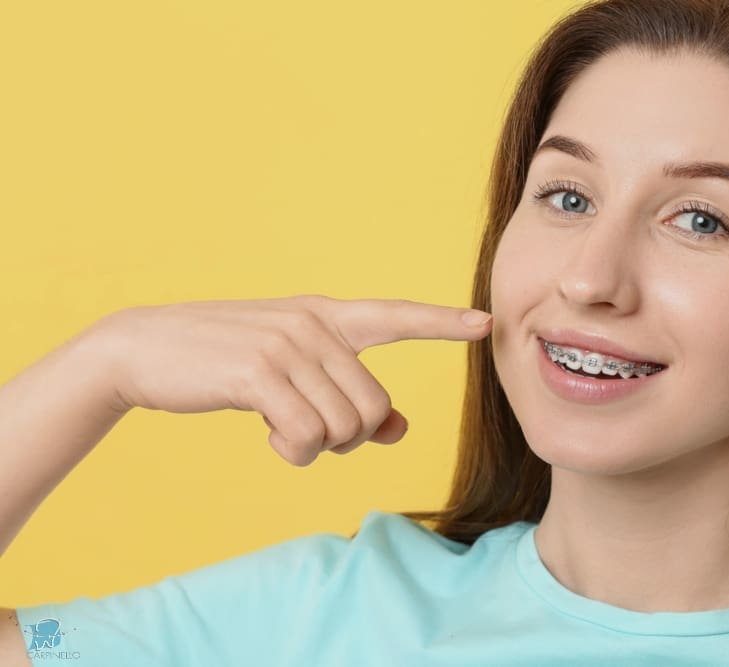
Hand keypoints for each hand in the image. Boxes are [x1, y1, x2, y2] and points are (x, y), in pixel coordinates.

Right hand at [91, 295, 492, 465]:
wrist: (146, 349)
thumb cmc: (227, 365)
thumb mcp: (294, 376)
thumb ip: (348, 398)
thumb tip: (402, 431)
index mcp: (327, 317)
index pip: (396, 315)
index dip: (442, 322)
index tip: (485, 324)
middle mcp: (315, 325)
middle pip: (376, 408)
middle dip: (351, 437)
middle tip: (312, 432)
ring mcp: (288, 345)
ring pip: (345, 427)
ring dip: (317, 447)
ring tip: (283, 429)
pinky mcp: (259, 372)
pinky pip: (308, 437)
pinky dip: (293, 452)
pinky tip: (269, 435)